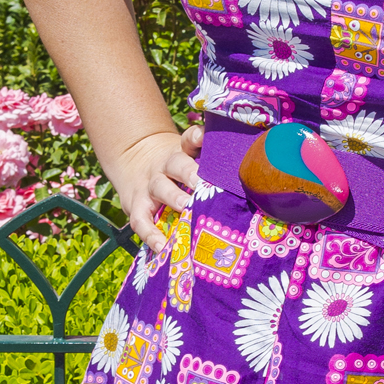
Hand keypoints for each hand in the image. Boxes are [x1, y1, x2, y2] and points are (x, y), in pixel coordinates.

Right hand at [107, 124, 202, 253]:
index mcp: (181, 152)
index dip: (196, 137)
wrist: (134, 160)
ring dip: (172, 197)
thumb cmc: (175, 166)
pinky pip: (141, 220)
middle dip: (188, 172)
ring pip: (158, 187)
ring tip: (185, 207)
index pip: (189, 140)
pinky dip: (150, 235)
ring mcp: (149, 185)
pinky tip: (162, 246)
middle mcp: (164, 166)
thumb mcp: (188, 156)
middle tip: (200, 182)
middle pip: (176, 164)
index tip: (203, 137)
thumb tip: (249, 174)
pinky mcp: (136, 206)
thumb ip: (212, 164)